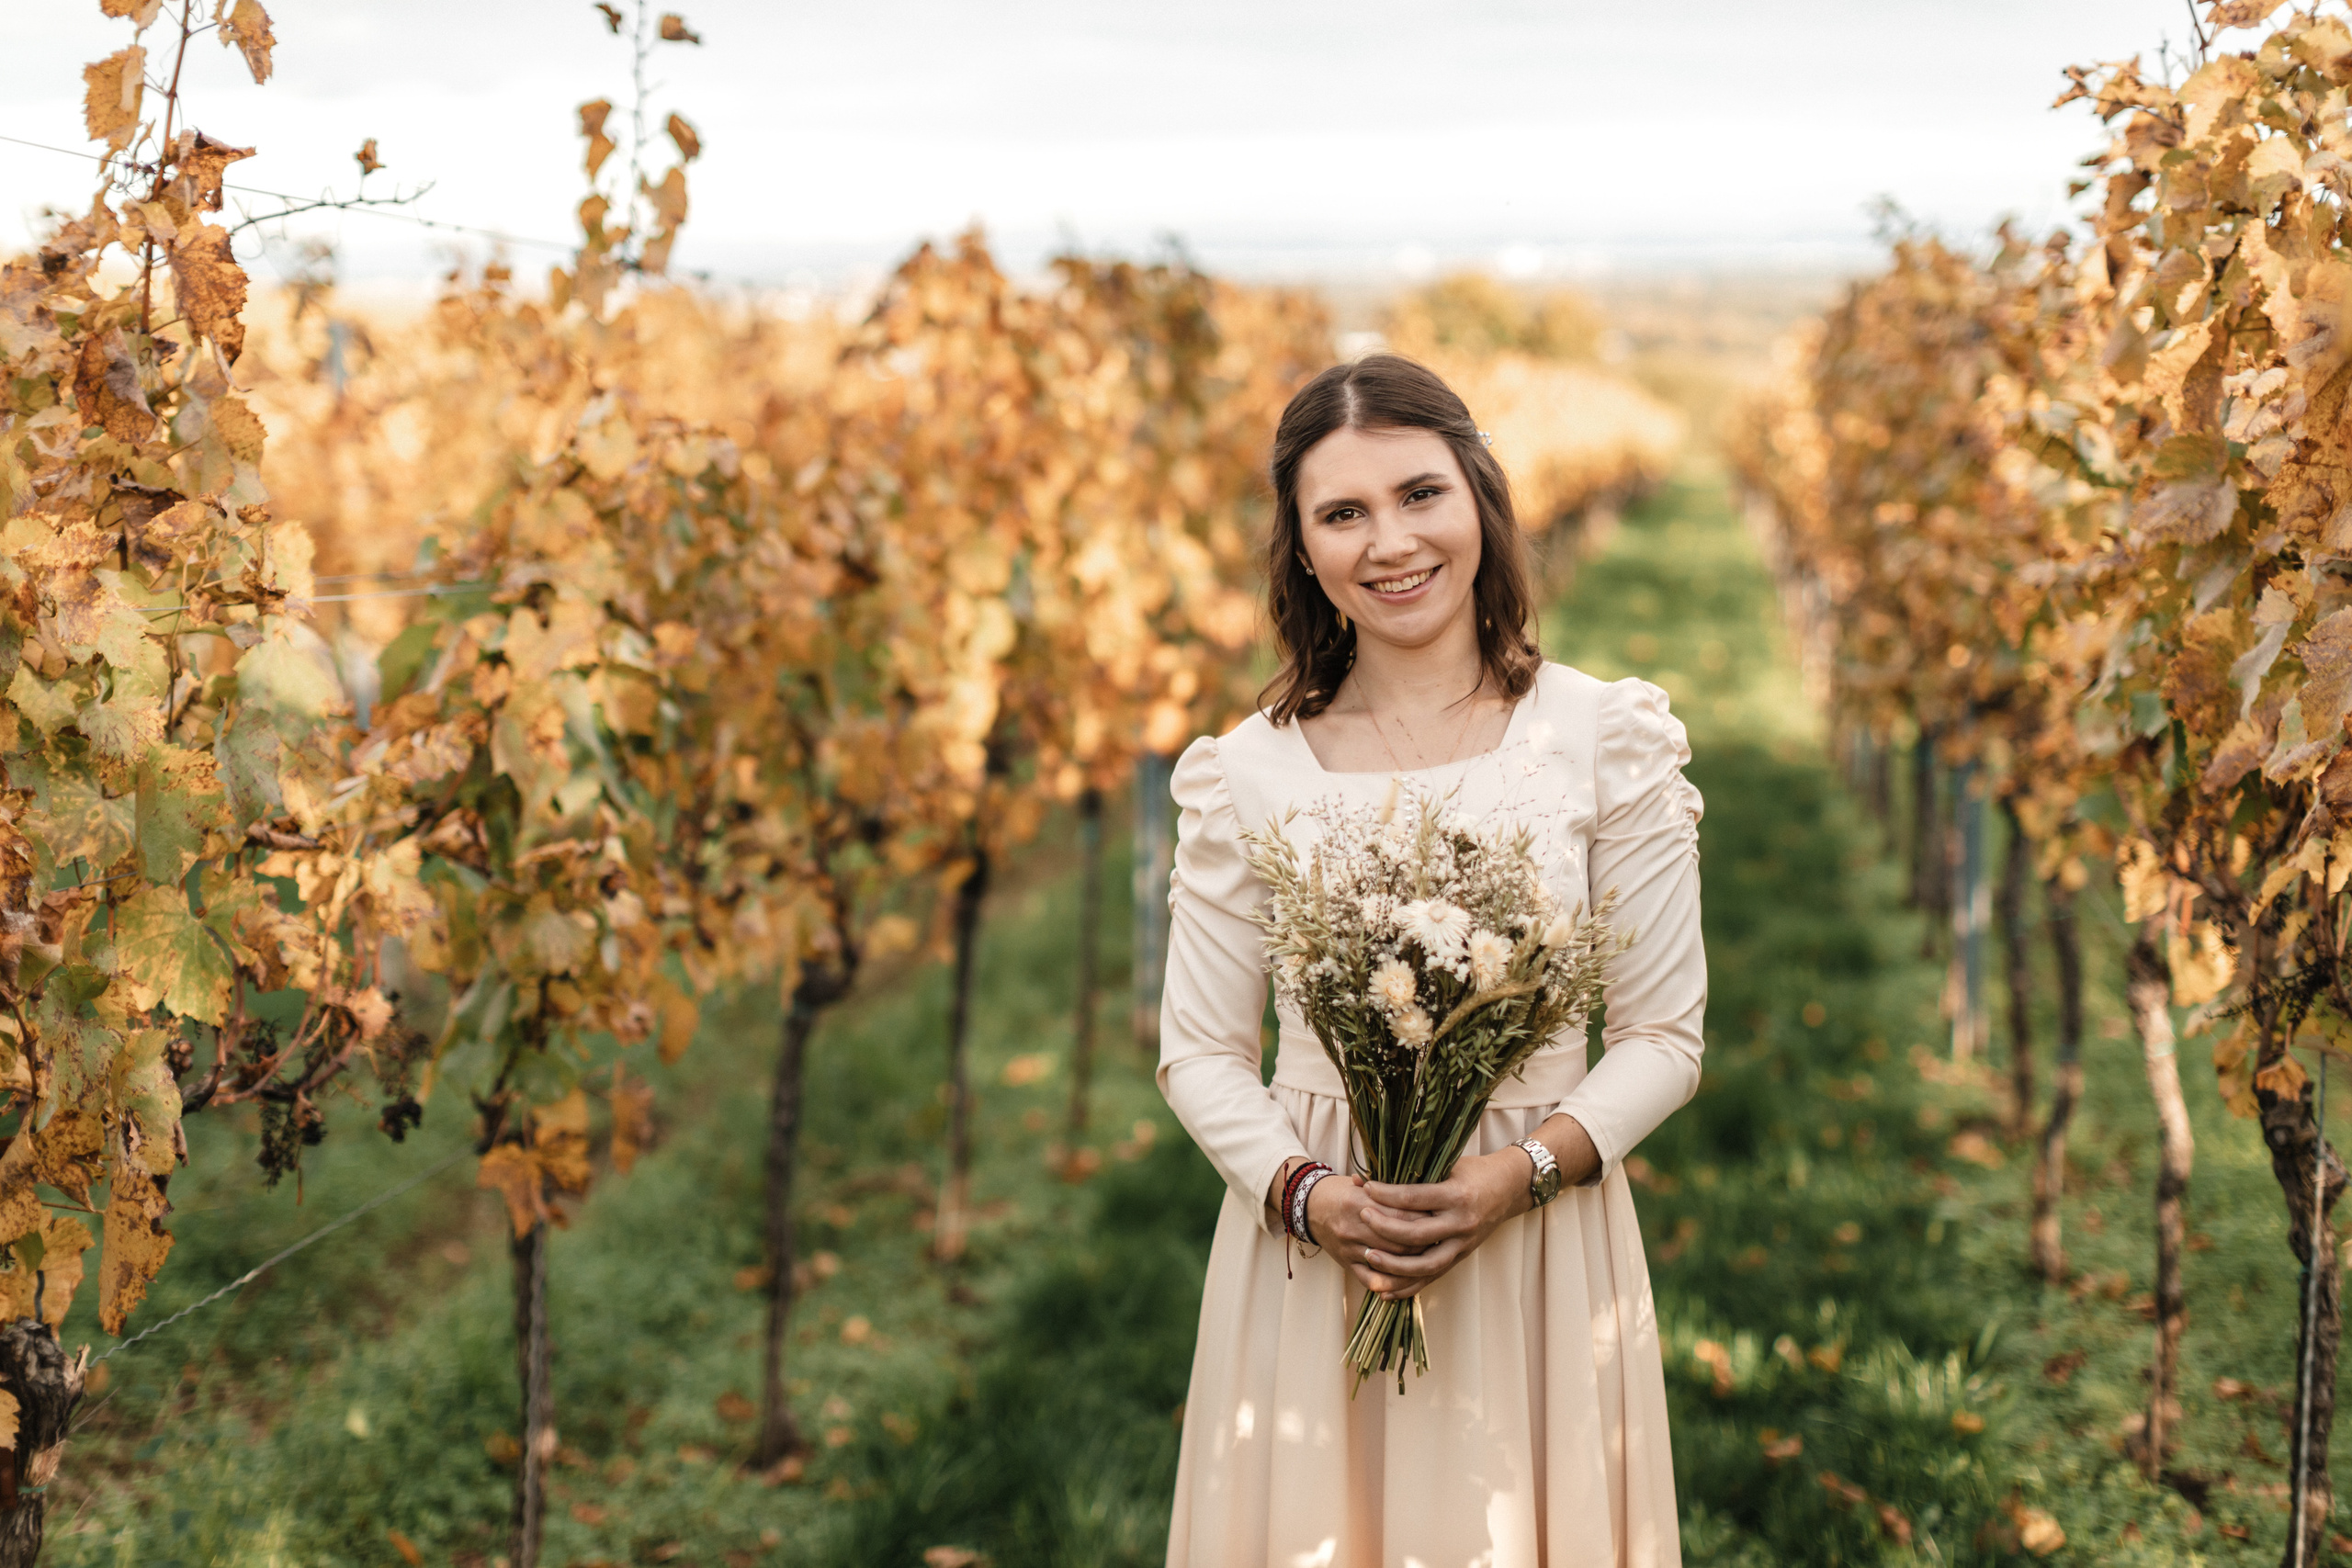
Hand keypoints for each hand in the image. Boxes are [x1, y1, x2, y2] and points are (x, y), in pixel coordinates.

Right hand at [1266, 1161, 1438, 1298]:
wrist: (1308, 1205)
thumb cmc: (1342, 1190)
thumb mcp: (1364, 1184)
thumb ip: (1391, 1192)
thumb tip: (1427, 1194)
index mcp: (1360, 1202)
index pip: (1401, 1214)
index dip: (1424, 1217)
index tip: (1441, 1215)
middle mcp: (1354, 1226)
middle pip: (1399, 1240)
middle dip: (1425, 1241)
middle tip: (1443, 1237)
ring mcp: (1350, 1247)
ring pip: (1389, 1261)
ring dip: (1412, 1262)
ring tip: (1432, 1255)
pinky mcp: (1346, 1262)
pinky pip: (1371, 1278)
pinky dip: (1391, 1281)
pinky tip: (1407, 1278)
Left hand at [1351, 1115, 1601, 1301]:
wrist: (1510, 1188)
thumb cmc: (1475, 1171)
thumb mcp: (1449, 1165)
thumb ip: (1417, 1174)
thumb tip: (1375, 1175)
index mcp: (1456, 1196)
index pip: (1414, 1198)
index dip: (1386, 1194)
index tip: (1365, 1187)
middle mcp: (1461, 1223)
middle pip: (1417, 1234)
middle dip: (1385, 1228)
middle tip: (1362, 1216)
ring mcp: (1463, 1245)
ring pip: (1425, 1265)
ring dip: (1393, 1265)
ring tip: (1367, 1256)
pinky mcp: (1462, 1257)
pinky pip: (1432, 1277)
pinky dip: (1408, 1286)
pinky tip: (1385, 1291)